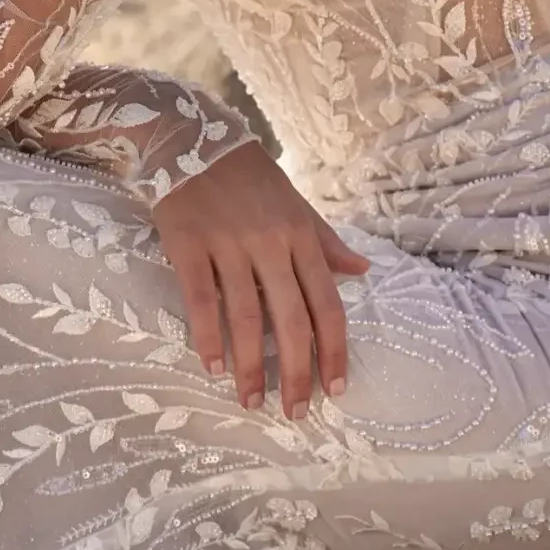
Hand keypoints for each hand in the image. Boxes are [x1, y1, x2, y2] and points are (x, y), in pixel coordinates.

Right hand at [153, 141, 369, 417]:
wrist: (191, 138)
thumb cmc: (248, 176)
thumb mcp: (295, 202)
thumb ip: (325, 241)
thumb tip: (362, 271)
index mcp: (300, 236)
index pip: (326, 304)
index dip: (334, 349)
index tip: (337, 387)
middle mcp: (269, 244)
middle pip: (290, 319)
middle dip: (296, 371)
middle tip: (296, 411)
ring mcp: (227, 245)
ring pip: (245, 316)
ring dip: (249, 366)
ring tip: (252, 401)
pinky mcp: (188, 245)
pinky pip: (200, 300)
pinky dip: (207, 337)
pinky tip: (211, 368)